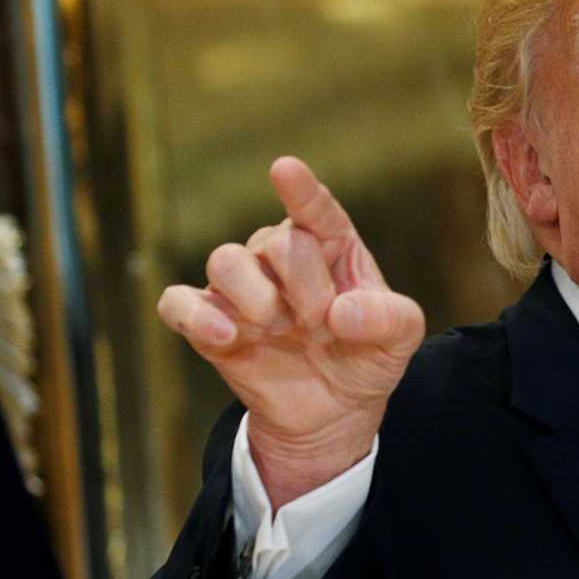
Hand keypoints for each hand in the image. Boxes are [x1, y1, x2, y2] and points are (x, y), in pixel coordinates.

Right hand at [156, 157, 424, 506]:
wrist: (332, 410)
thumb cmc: (365, 357)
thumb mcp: (401, 341)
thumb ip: (390, 319)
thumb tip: (343, 313)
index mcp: (331, 245)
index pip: (315, 209)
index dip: (301, 191)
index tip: (285, 169)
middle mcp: (280, 254)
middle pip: (278, 243)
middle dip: (306, 290)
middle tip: (323, 328)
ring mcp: (241, 287)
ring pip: (224, 260)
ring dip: (257, 300)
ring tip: (281, 331)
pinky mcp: (207, 321)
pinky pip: (178, 303)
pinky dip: (195, 316)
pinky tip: (225, 336)